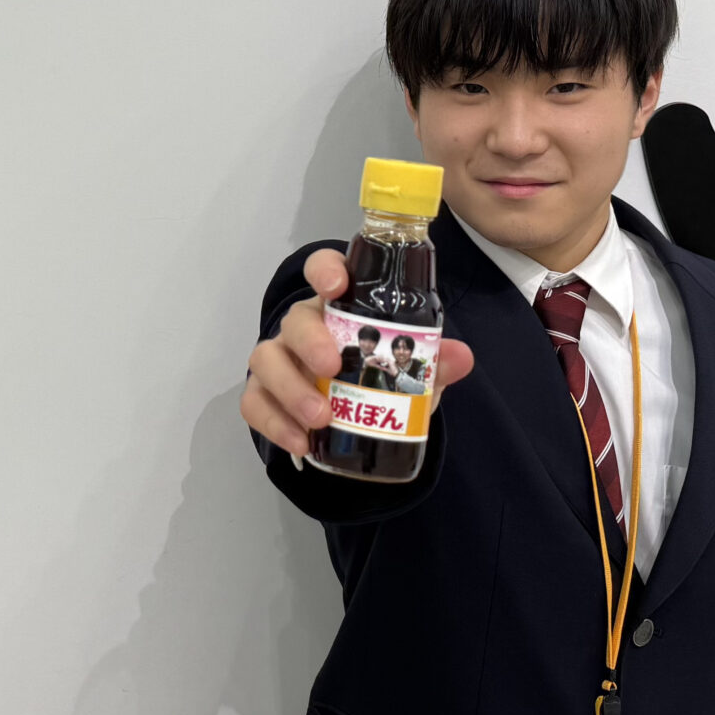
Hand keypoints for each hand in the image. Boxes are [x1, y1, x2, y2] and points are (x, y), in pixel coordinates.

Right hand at [242, 247, 473, 457]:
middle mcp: (302, 329)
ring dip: (290, 389)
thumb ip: (434, 362)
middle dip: (310, 342)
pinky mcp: (263, 396)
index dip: (325, 271)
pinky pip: (254, 404)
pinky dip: (274, 423)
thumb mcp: (411, 370)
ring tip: (320, 418)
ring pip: (265, 360)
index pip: (324, 271)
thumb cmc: (378, 376)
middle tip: (332, 369)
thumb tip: (460, 356)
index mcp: (338, 308)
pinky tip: (301, 443)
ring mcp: (278, 361)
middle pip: (293, 320)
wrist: (356, 418)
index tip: (335, 286)